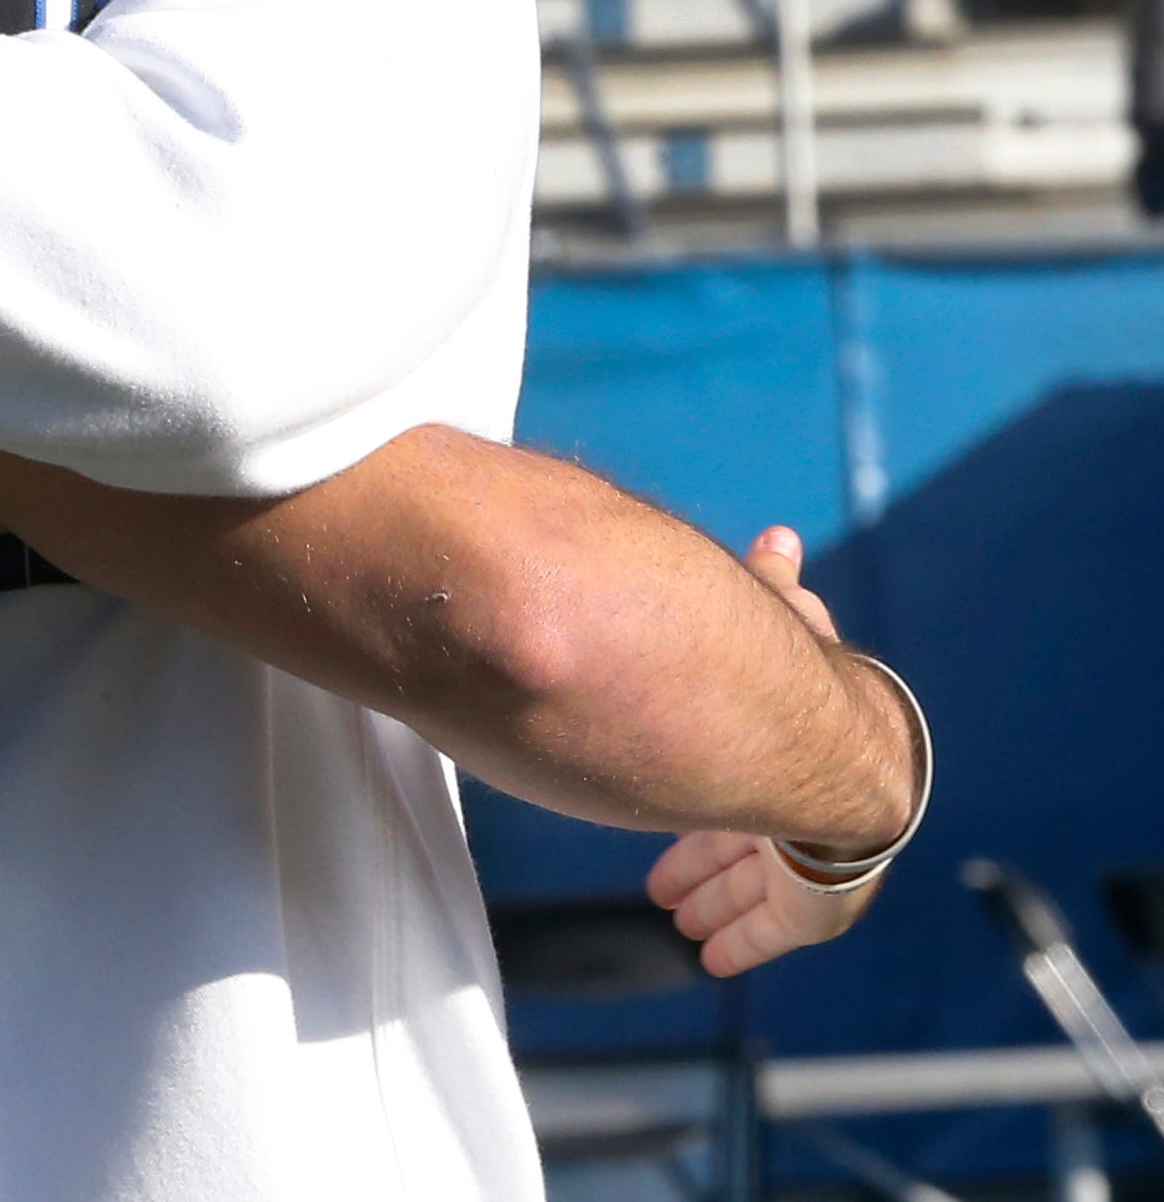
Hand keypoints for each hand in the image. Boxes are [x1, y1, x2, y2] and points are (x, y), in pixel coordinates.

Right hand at [645, 527, 888, 974]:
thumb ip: (775, 588)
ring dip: (719, 897)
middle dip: (711, 859)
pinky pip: (776, 930)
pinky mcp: (818, 906)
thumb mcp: (773, 621)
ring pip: (757, 885)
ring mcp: (816, 860)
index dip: (726, 782)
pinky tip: (710, 953)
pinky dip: (745, 938)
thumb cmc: (785, 672)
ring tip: (677, 914)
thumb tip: (780, 537)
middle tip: (666, 882)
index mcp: (804, 742)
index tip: (692, 803)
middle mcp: (811, 803)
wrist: (824, 748)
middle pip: (753, 837)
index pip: (764, 767)